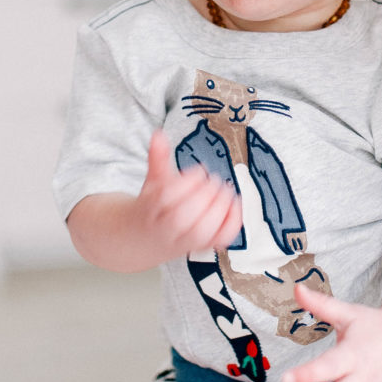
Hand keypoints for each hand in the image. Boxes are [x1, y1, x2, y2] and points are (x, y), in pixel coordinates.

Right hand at [136, 131, 241, 261]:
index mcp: (150, 210)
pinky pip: (218, 241)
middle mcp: (165, 228)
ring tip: (227, 192)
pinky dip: (231, 224)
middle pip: (182, 218)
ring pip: (200, 233)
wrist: (146, 239)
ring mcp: (183, 241)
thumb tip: (158, 134)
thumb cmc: (154, 207)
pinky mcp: (201, 247)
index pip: (165, 198)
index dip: (186, 182)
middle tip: (215, 181)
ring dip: (218, 210)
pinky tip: (236, 205)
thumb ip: (158, 158)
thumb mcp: (153, 181)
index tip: (199, 171)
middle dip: (203, 197)